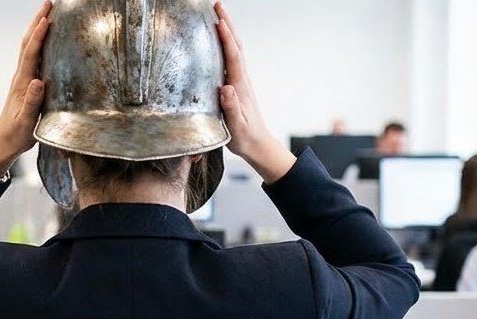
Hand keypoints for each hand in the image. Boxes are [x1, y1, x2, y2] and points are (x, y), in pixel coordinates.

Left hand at [0, 1, 51, 177]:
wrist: (4, 144)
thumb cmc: (16, 135)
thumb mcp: (26, 122)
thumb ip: (32, 102)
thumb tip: (38, 82)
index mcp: (23, 83)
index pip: (31, 54)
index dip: (39, 35)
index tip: (47, 19)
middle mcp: (22, 77)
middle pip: (28, 43)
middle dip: (37, 22)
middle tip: (49, 4)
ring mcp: (23, 80)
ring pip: (29, 48)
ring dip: (37, 29)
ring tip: (48, 13)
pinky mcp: (27, 84)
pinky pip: (33, 57)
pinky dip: (39, 43)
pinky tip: (46, 40)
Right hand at [215, 2, 294, 182]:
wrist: (259, 146)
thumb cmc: (246, 139)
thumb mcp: (237, 127)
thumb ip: (231, 108)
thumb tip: (226, 88)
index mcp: (240, 87)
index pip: (233, 57)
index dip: (226, 38)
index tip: (218, 21)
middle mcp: (241, 80)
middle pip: (236, 46)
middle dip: (227, 24)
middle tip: (217, 5)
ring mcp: (240, 82)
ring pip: (234, 50)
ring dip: (227, 31)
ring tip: (216, 15)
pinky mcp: (237, 86)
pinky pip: (231, 59)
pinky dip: (226, 44)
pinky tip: (218, 42)